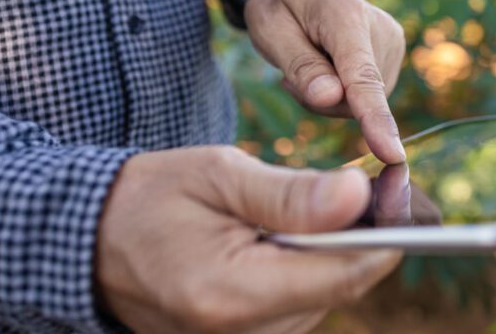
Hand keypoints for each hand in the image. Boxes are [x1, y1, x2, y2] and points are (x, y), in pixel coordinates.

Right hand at [95, 146, 401, 333]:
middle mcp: (241, 332)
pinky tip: (290, 235)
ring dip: (334, 249)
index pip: (341, 275)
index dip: (383, 236)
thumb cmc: (152, 198)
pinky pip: (299, 302)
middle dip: (361, 236)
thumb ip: (291, 194)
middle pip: (338, 287)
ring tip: (316, 206)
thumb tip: (358, 194)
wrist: (93, 239)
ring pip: (324, 295)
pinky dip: (310, 264)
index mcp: (232, 292)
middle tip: (366, 185)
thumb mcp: (220, 177)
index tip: (401, 194)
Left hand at [244, 0, 406, 163]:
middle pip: (354, 98)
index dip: (374, 118)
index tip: (392, 154)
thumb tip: (331, 99)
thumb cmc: (282, 7)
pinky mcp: (394, 58)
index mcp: (346, 17)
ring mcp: (393, 45)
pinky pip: (365, 99)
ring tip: (309, 64)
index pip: (362, 77)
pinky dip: (341, 95)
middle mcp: (381, 30)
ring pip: (360, 104)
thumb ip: (301, 66)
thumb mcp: (271, 30)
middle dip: (318, 99)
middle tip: (291, 71)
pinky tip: (327, 70)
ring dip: (328, 98)